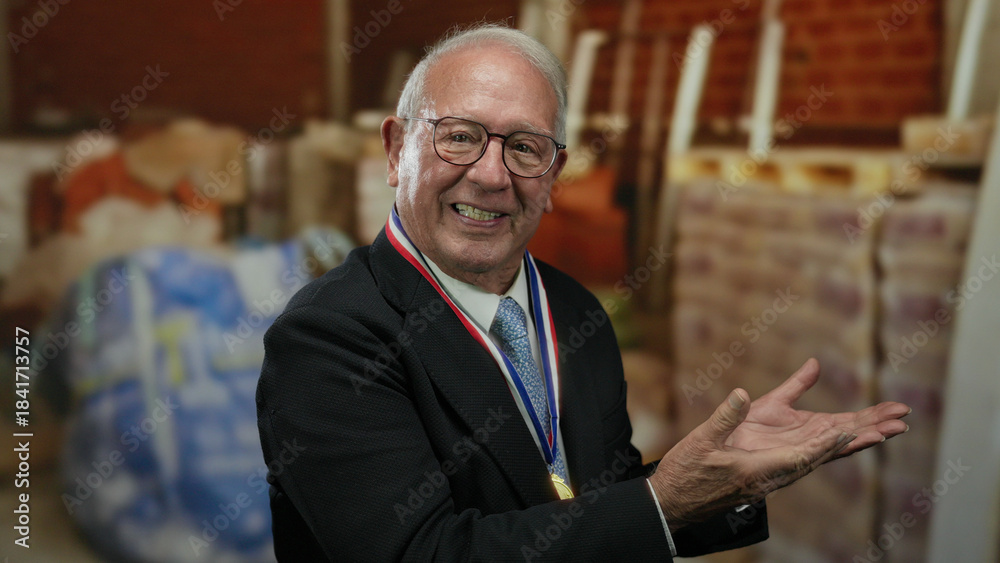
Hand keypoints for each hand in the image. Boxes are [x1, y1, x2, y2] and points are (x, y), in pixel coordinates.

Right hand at [649, 359, 909, 530]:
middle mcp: (776, 472)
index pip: (801, 457)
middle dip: (861, 436)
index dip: (826, 444)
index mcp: (760, 470)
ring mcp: (777, 469)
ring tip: (893, 423)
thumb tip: (740, 394)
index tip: (851, 432)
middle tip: (897, 422)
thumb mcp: (702, 441)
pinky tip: (854, 429)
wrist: (678, 497)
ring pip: (825, 452)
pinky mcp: (775, 464)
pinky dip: (835, 439)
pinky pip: (812, 451)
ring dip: (857, 437)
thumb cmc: (688, 472)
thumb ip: (725, 417)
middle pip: (826, 454)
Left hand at [726, 358, 909, 456]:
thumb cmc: (742, 430)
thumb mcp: (773, 401)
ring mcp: (799, 453)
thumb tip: (815, 363)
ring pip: (836, 447)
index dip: (874, 416)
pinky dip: (830, 445)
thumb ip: (797, 385)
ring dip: (861, 438)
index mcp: (811, 429)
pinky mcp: (783, 461)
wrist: (713, 450)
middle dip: (877, 427)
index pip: (849, 422)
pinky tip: (849, 437)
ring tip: (888, 430)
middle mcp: (810, 443)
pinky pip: (810, 453)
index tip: (898, 409)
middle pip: (851, 435)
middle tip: (904, 419)